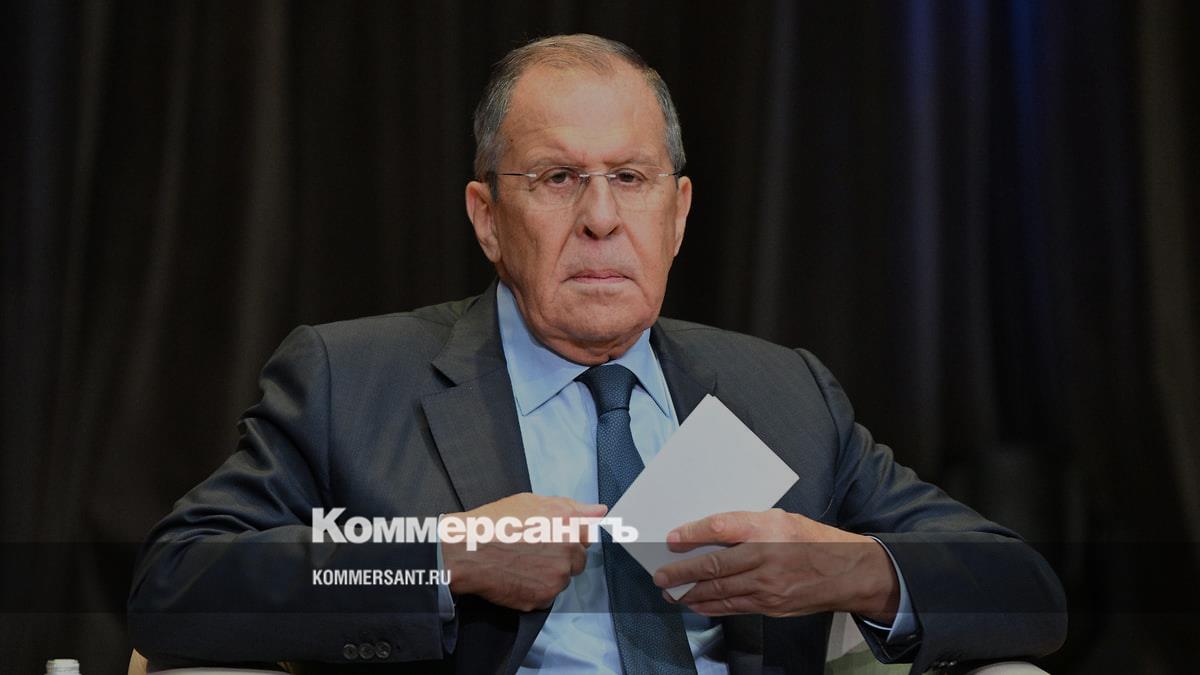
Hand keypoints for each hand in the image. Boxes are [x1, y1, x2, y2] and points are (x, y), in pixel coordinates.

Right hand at [441, 493, 606, 611]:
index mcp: (568, 526)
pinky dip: (536, 590)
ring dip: (549, 574)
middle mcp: (567, 554)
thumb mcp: (533, 502)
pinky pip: (546, 597)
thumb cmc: (495, 523)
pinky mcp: (542, 600)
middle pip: (576, 561)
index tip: (555, 537)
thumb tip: (599, 511)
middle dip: (561, 557)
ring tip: (522, 563)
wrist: (466, 551)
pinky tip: (517, 577)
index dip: (570, 536)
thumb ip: (572, 507)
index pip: (588, 536)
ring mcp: (555, 579)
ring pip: (561, 580)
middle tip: (533, 550)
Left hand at [652, 509, 898, 622]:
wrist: (848, 572)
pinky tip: (696, 604)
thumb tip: (709, 533)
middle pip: (715, 565)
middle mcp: (766, 556)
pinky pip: (734, 607)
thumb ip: (747, 525)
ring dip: (691, 593)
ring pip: (720, 591)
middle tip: (660, 575)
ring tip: (670, 592)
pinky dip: (712, 606)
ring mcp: (768, 585)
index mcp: (768, 528)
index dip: (693, 533)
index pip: (721, 528)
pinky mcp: (771, 605)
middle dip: (682, 572)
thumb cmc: (811, 539)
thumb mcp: (781, 520)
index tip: (672, 539)